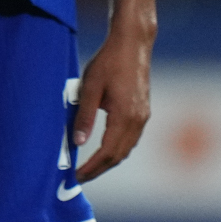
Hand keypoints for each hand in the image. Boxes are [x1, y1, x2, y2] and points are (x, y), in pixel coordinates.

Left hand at [73, 24, 151, 180]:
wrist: (133, 44)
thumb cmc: (108, 62)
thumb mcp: (90, 87)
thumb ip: (84, 116)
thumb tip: (77, 142)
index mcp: (124, 117)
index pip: (107, 153)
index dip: (92, 167)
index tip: (77, 176)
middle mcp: (137, 121)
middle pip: (119, 156)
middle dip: (99, 169)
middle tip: (80, 176)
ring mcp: (143, 117)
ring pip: (126, 148)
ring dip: (109, 160)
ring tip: (89, 166)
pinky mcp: (143, 112)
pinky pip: (131, 138)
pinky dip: (117, 148)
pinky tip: (105, 148)